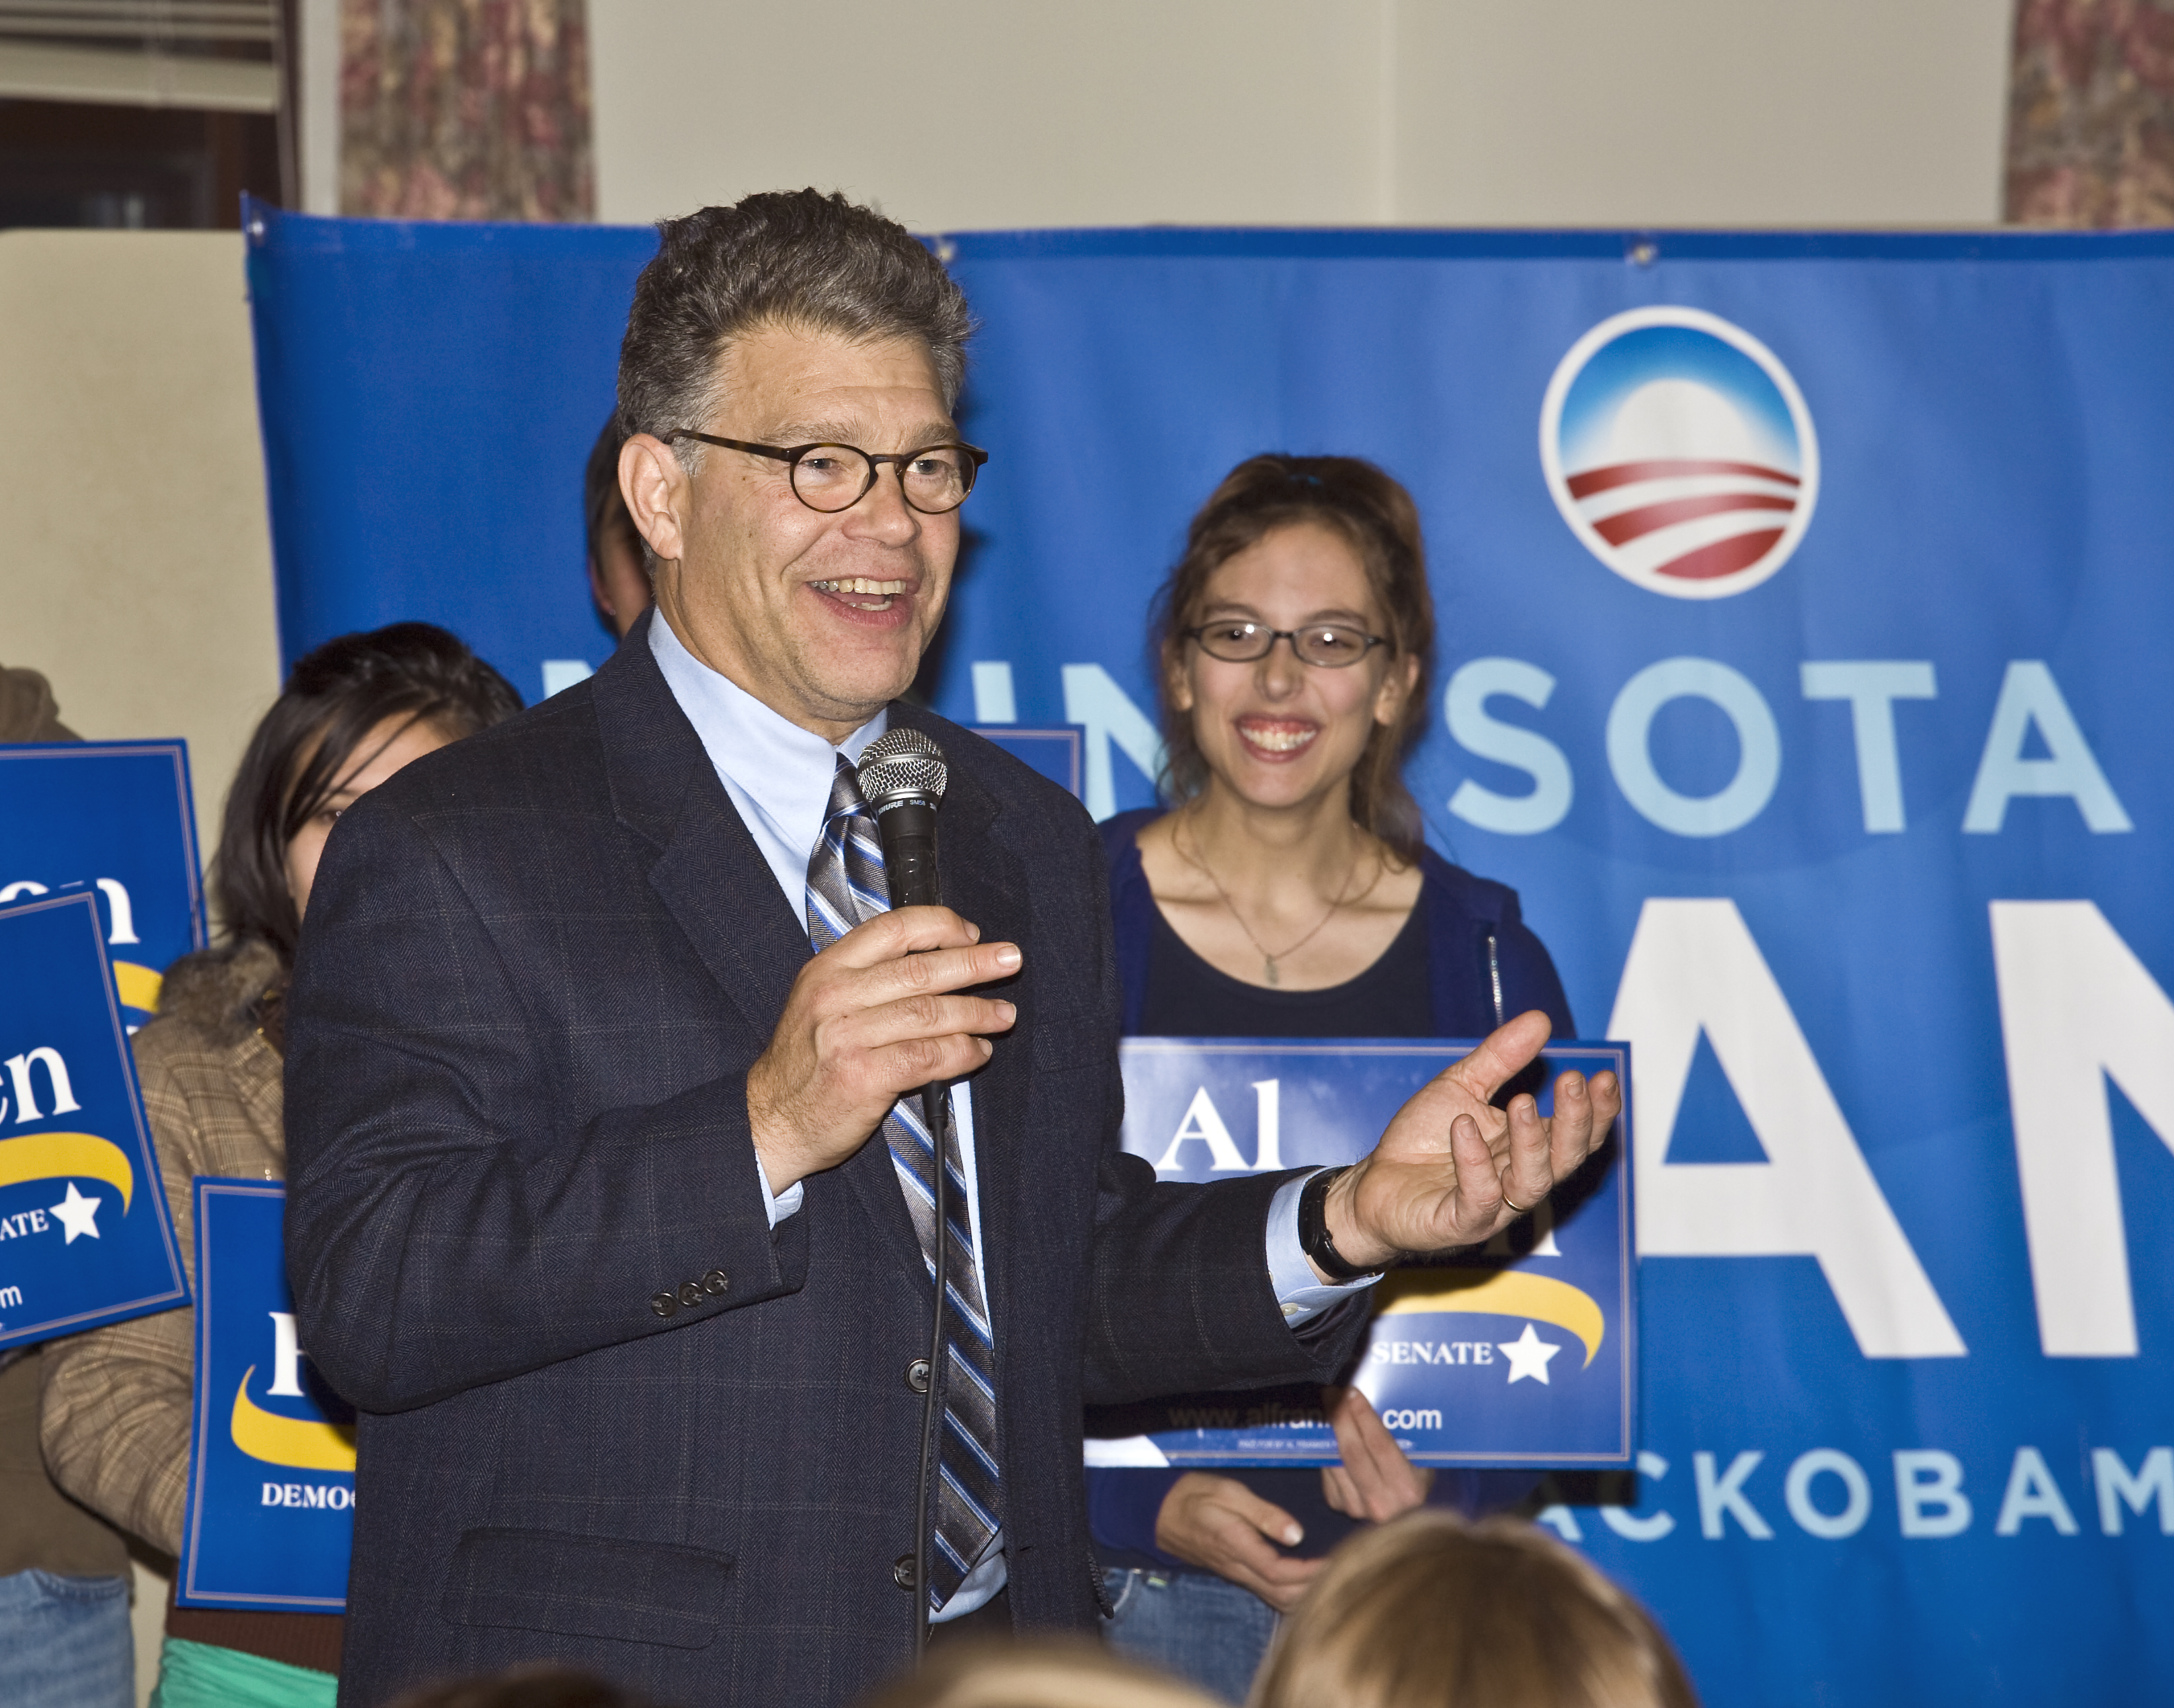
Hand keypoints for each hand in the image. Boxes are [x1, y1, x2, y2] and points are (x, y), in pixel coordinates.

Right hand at [746, 906, 1019, 1191]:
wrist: (769, 1121)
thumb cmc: (806, 1062)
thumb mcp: (820, 1001)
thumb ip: (867, 977)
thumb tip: (940, 958)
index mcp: (827, 968)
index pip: (893, 927)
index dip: (941, 926)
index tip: (971, 934)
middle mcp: (835, 995)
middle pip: (921, 969)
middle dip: (974, 963)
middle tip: (1011, 961)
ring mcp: (847, 1036)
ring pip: (930, 1012)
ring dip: (977, 1012)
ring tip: (1004, 1015)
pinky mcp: (862, 1076)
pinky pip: (928, 1056)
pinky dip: (961, 1052)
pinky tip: (978, 1052)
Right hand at [1154, 1473, 1323, 1611]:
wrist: (1158, 1512)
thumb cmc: (1192, 1495)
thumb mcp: (1226, 1491)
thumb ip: (1261, 1512)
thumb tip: (1296, 1534)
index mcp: (1236, 1546)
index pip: (1279, 1572)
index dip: (1310, 1572)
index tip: (1337, 1559)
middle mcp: (1237, 1568)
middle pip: (1283, 1595)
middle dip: (1315, 1588)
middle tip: (1345, 1569)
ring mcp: (1237, 1574)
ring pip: (1277, 1599)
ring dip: (1306, 1595)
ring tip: (1333, 1576)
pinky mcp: (1237, 1574)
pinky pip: (1269, 1593)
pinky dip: (1293, 1594)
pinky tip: (1310, 1582)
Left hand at [1319, 1386, 1434, 1521]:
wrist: (1407, 1516)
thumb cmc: (1416, 1478)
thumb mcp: (1420, 1459)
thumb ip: (1401, 1436)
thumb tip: (1373, 1399)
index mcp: (1408, 1489)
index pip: (1380, 1445)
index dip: (1363, 1416)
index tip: (1353, 1393)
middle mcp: (1383, 1504)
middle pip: (1353, 1452)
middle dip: (1341, 1417)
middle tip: (1333, 1393)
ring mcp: (1358, 1509)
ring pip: (1336, 1460)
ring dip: (1330, 1430)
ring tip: (1329, 1406)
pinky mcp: (1339, 1506)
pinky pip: (1328, 1471)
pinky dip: (1327, 1449)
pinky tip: (1330, 1432)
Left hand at [1322, 1010, 1620, 1271]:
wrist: (1373, 1183)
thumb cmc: (1423, 1139)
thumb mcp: (1462, 1086)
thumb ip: (1501, 1059)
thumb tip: (1541, 1020)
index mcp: (1527, 1148)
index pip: (1576, 1134)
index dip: (1596, 1110)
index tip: (1603, 1076)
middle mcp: (1518, 1180)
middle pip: (1565, 1159)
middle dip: (1576, 1121)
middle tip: (1576, 1082)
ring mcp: (1492, 1206)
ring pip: (1532, 1183)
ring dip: (1531, 1142)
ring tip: (1524, 1101)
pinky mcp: (1457, 1222)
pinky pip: (1477, 1197)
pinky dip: (1473, 1162)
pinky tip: (1464, 1126)